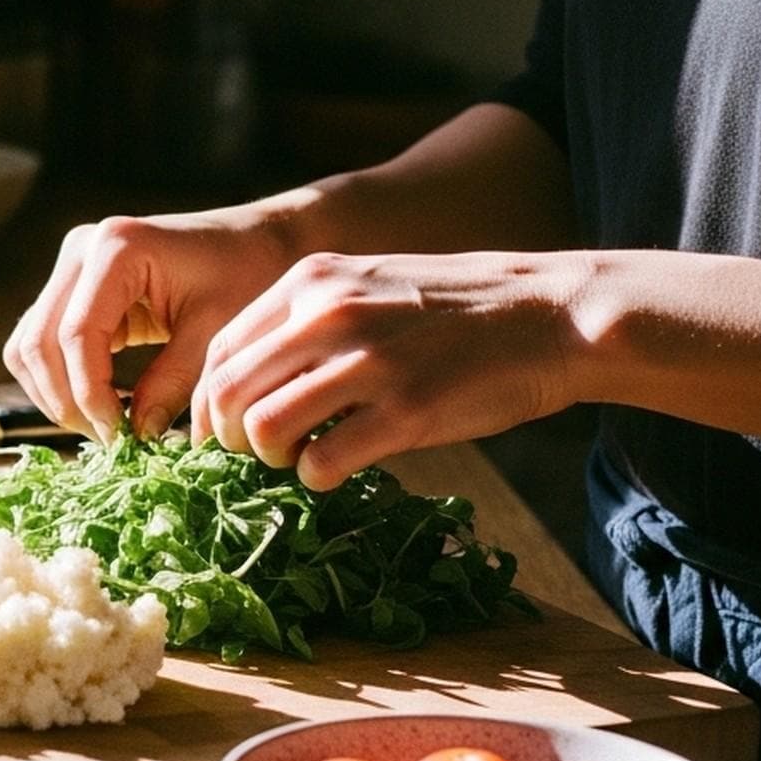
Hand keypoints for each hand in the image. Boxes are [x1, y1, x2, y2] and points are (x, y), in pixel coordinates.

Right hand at [4, 204, 304, 440]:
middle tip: (111, 442)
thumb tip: (136, 435)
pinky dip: (58, 382)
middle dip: (67, 401)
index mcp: (117, 247)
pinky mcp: (71, 290)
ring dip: (55, 396)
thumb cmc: (247, 276)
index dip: (90, 394)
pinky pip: (40, 344)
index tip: (120, 437)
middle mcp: (81, 249)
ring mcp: (70, 267)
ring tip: (104, 427)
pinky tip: (101, 405)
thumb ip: (175, 383)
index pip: (77, 335)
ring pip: (28, 347)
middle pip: (38, 342)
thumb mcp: (218, 333)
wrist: (255, 242)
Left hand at [191, 250, 592, 488]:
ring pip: (263, 430)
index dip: (211, 402)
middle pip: (227, 394)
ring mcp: (367, 363)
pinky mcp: (406, 410)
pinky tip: (338, 469)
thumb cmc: (455, 311)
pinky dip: (316, 477)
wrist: (550, 314)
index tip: (224, 430)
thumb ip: (309, 322)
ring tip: (301, 458)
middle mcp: (328, 315)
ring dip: (271, 459)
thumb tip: (252, 382)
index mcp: (312, 283)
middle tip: (257, 454)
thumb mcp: (369, 286)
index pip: (220, 350)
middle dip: (229, 438)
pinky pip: (321, 462)